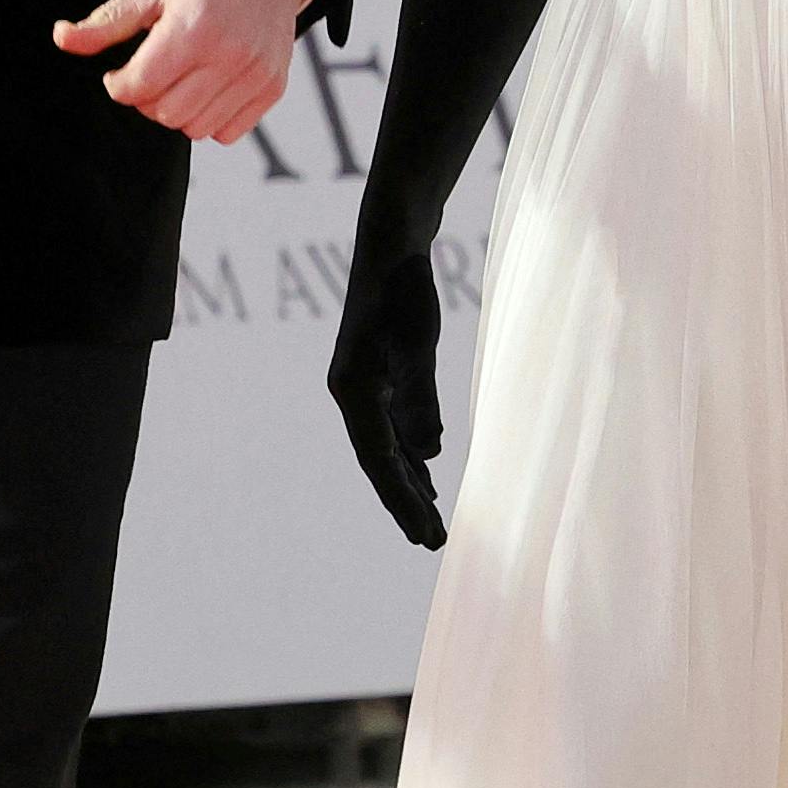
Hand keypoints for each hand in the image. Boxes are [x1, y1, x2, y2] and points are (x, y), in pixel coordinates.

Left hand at [51, 0, 303, 142]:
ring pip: (196, 129)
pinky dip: (211, 119)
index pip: (140, 87)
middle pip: (166, 114)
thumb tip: (65, 38)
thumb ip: (107, 22)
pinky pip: (228, 132)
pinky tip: (208, 89)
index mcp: (192, 27)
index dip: (118, 86)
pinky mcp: (271, 87)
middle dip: (148, 100)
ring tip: (181, 80)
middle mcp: (227, 54)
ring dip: (179, 111)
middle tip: (151, 75)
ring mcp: (253, 74)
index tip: (119, 75)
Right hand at [330, 248, 446, 546]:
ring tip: (432, 519)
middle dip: (407, 502)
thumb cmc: (404, 291)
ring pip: (386, 447)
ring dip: (409, 482)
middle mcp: (352, 395)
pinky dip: (410, 452)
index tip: (426, 536)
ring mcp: (363, 386)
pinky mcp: (378, 374)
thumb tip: (430, 453)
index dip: (403, 502)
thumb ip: (422, 400)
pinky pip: (392, 426)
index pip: (380, 461)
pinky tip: (427, 468)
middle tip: (434, 542)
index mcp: (354, 392)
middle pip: (380, 462)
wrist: (391, 245)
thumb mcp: (419, 348)